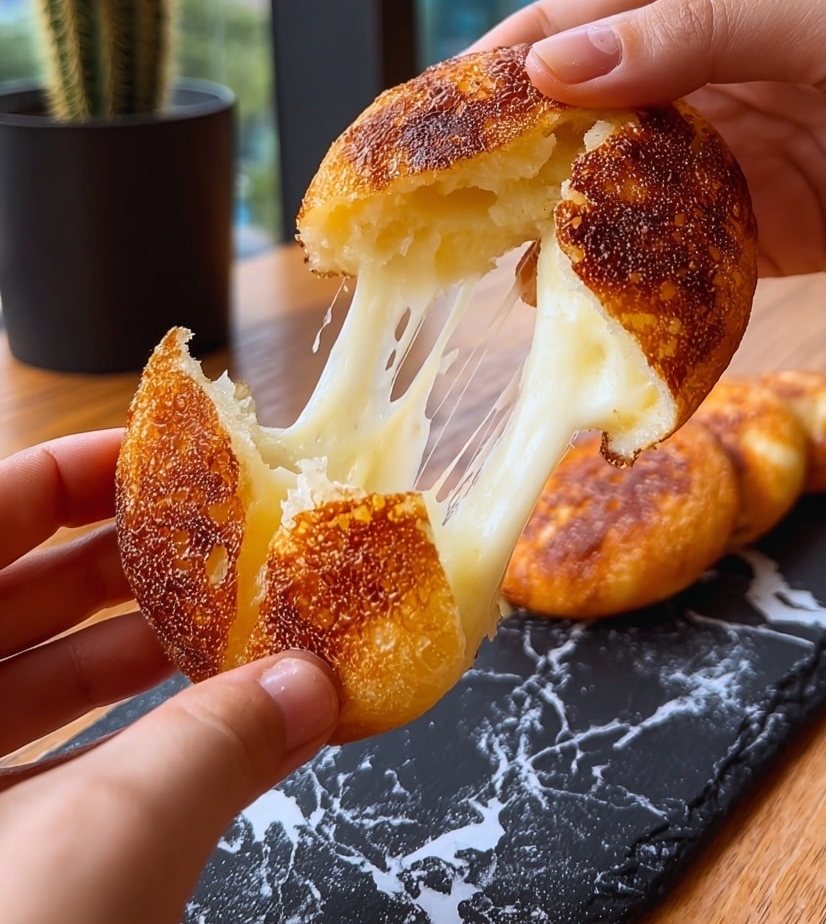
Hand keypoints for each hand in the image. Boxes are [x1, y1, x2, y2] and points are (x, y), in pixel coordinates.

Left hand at [0, 431, 339, 923]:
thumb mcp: (106, 846)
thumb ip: (221, 743)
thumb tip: (316, 681)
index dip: (76, 472)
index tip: (175, 458)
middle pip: (13, 594)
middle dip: (133, 565)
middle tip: (234, 545)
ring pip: (30, 682)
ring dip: (141, 652)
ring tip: (241, 630)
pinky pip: (41, 764)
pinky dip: (123, 736)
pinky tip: (207, 725)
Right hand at [476, 0, 825, 280]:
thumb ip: (693, 35)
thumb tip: (554, 67)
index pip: (582, 23)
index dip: (506, 69)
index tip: (438, 121)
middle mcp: (710, 69)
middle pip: (587, 114)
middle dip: (519, 159)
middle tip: (450, 208)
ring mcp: (732, 153)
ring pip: (622, 189)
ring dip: (566, 226)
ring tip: (503, 266)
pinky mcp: (762, 230)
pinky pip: (680, 252)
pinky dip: (634, 275)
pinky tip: (586, 301)